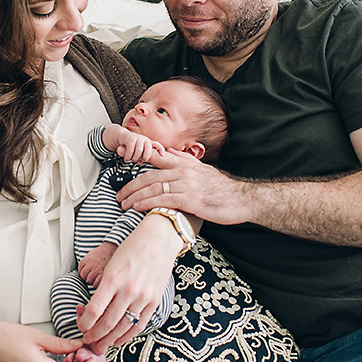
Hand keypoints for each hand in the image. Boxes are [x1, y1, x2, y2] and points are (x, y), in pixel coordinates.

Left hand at [77, 214, 182, 350]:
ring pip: (123, 328)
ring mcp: (143, 297)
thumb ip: (103, 288)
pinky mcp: (154, 301)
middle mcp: (128, 290)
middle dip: (94, 336)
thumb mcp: (111, 264)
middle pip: (107, 323)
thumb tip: (93, 309)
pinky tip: (119, 340)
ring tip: (100, 344)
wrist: (159, 239)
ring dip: (109, 340)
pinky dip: (127, 336)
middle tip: (87, 339)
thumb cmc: (132, 248)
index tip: (80, 326)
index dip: (84, 323)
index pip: (94, 310)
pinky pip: (139, 325)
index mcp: (113, 278)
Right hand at [105, 124, 163, 162]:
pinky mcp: (130, 138)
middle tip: (142, 161)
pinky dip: (129, 156)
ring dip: (135, 158)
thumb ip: (140, 156)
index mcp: (148, 142)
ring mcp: (138, 138)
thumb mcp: (137, 150)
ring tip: (131, 160)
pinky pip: (131, 149)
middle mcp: (144, 139)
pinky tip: (126, 158)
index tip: (163, 155)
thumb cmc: (131, 144)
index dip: (160, 149)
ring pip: (139, 151)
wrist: (122, 136)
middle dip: (145, 157)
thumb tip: (141, 163)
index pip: (157, 144)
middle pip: (148, 149)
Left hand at [118, 148, 248, 224]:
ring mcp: (187, 185)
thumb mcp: (204, 171)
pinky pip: (163, 200)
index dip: (138, 158)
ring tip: (123, 204)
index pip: (157, 157)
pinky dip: (147, 203)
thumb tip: (171, 153)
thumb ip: (186, 162)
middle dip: (130, 185)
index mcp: (186, 164)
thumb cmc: (223, 189)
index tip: (122, 159)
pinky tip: (137, 208)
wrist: (243, 200)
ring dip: (135, 196)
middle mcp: (184, 171)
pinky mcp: (190, 200)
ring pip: (153, 188)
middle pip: (149, 176)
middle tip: (118, 195)